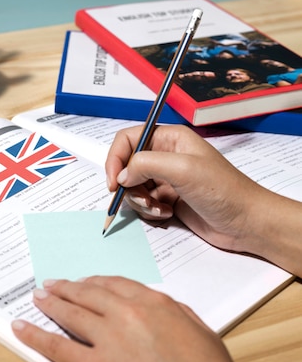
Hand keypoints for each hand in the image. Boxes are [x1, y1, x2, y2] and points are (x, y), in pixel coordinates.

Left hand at [11, 276, 236, 361]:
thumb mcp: (203, 335)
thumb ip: (176, 315)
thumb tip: (158, 307)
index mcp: (156, 304)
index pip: (118, 284)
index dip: (97, 282)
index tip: (86, 282)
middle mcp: (128, 314)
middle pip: (90, 293)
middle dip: (68, 289)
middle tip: (52, 285)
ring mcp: (109, 339)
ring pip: (70, 313)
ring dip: (50, 303)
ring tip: (37, 298)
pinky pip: (57, 346)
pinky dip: (35, 334)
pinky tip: (22, 327)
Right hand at [104, 125, 271, 253]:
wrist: (247, 223)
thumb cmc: (224, 190)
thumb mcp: (182, 169)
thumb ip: (145, 164)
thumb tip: (121, 176)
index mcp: (169, 138)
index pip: (127, 139)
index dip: (115, 159)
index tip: (114, 182)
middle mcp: (165, 156)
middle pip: (126, 166)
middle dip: (128, 185)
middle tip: (141, 198)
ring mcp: (166, 178)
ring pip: (132, 187)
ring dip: (140, 201)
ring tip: (159, 208)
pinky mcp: (167, 199)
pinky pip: (143, 203)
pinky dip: (149, 211)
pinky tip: (167, 214)